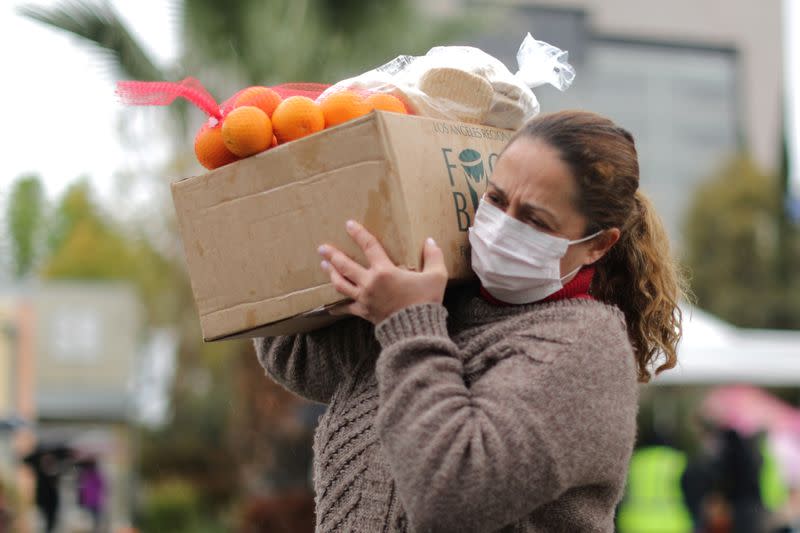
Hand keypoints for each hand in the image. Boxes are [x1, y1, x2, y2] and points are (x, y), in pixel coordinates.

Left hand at [318, 220, 447, 323]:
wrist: (416, 330)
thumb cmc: (426, 301)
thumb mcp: (436, 276)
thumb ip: (434, 256)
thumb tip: (430, 241)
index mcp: (384, 270)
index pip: (369, 246)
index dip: (358, 234)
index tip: (348, 224)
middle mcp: (369, 282)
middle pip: (345, 265)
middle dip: (333, 255)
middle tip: (322, 248)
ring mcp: (364, 298)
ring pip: (341, 284)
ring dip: (331, 273)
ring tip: (324, 266)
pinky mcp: (364, 312)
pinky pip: (347, 308)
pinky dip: (337, 307)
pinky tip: (330, 307)